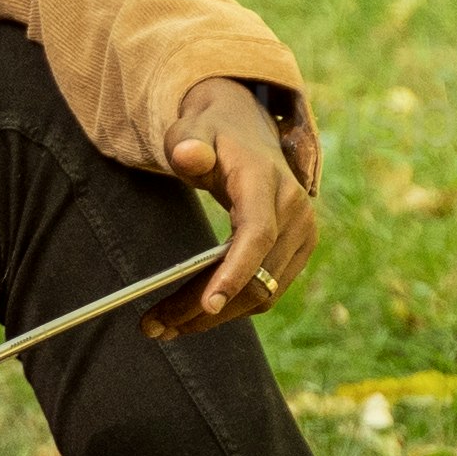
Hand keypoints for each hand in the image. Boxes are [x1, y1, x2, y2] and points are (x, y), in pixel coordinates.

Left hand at [164, 78, 317, 326]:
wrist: (247, 131)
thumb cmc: (212, 134)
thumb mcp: (192, 129)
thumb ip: (188, 143)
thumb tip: (188, 156)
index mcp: (268, 181)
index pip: (257, 235)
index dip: (234, 273)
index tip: (207, 305)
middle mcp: (294, 211)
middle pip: (257, 276)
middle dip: (206, 308)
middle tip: (154, 326)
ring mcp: (302, 234)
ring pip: (263, 294)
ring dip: (215, 318)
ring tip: (164, 326)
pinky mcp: (298, 251)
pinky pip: (267, 292)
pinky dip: (232, 308)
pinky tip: (193, 313)